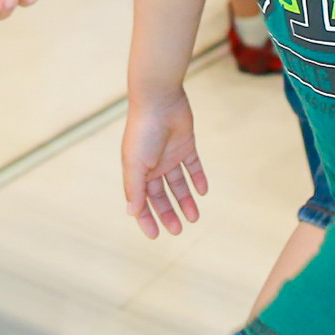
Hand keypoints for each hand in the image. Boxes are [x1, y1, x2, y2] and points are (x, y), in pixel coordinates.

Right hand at [122, 89, 208, 238]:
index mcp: (137, 170)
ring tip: (194, 218)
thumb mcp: (135, 164)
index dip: (146, 218)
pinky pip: (193, 166)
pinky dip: (198, 179)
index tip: (156, 235)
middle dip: (168, 213)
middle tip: (178, 230)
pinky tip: (203, 192)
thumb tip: (131, 213)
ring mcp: (169, 155)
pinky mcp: (185, 145)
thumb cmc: (143, 131)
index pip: (141, 201)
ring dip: (185, 200)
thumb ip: (134, 189)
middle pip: (161, 195)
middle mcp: (152, 165)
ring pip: (178, 184)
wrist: (159, 99)